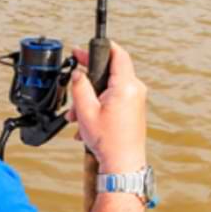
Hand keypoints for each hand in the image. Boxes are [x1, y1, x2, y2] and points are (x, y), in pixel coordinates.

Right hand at [68, 41, 146, 172]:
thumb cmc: (108, 141)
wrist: (123, 164)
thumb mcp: (86, 111)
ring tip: (77, 115)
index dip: (101, 47)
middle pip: (110, 71)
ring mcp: (136, 100)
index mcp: (125, 86)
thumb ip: (80, 87)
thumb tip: (78, 73)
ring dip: (90, 97)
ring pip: (109, 87)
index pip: (118, 54)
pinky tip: (86, 121)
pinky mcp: (134, 109)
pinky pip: (114, 98)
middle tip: (74, 75)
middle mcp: (135, 90)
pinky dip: (99, 105)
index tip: (86, 48)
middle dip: (89, 78)